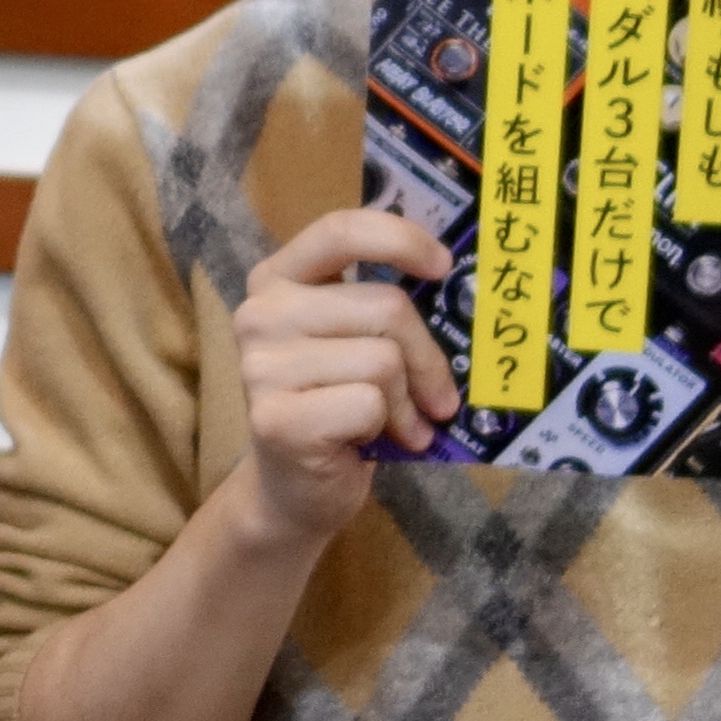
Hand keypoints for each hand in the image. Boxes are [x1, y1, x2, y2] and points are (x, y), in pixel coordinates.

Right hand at [230, 204, 459, 547]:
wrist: (294, 490)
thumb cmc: (337, 407)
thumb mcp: (353, 342)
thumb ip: (381, 308)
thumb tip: (461, 286)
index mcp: (277, 280)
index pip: (340, 230)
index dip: (400, 239)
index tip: (443, 267)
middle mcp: (259, 314)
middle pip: (385, 307)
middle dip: (429, 357)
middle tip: (440, 395)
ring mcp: (261, 367)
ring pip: (383, 359)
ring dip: (409, 400)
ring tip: (405, 423)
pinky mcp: (277, 418)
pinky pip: (370, 403)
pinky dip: (393, 428)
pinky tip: (378, 443)